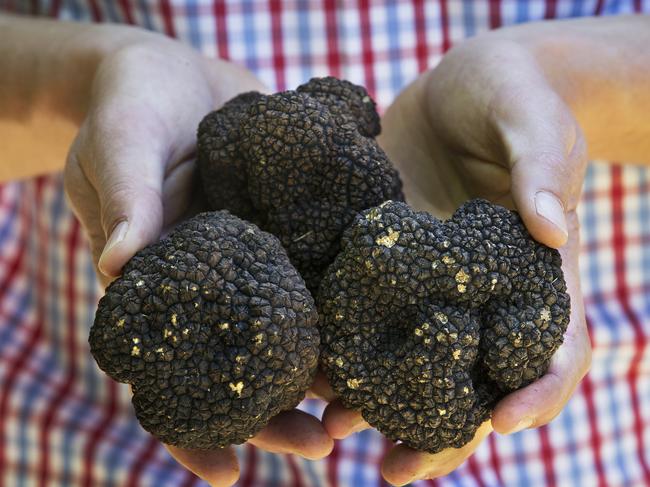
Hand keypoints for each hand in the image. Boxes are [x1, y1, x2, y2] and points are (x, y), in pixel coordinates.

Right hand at [63, 36, 332, 485]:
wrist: (179, 75)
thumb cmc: (133, 109)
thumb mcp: (121, 144)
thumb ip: (124, 199)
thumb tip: (119, 265)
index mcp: (164, 285)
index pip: (172, 372)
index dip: (192, 427)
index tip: (227, 473)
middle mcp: (216, 285)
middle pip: (245, 365)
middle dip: (280, 412)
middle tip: (324, 445)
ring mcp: (260, 261)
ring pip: (293, 329)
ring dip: (326, 370)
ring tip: (366, 406)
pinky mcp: (295, 229)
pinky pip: (321, 269)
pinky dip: (346, 302)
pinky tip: (382, 324)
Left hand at [323, 36, 590, 484]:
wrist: (457, 92)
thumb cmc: (512, 97)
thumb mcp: (532, 119)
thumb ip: (544, 164)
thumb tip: (551, 226)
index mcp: (530, 271)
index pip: (550, 342)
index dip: (537, 387)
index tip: (504, 422)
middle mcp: (476, 292)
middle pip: (472, 375)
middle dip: (442, 429)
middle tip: (397, 470)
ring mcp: (426, 284)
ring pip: (411, 359)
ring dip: (379, 406)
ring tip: (336, 435)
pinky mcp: (380, 264)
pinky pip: (363, 315)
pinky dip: (343, 349)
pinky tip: (310, 373)